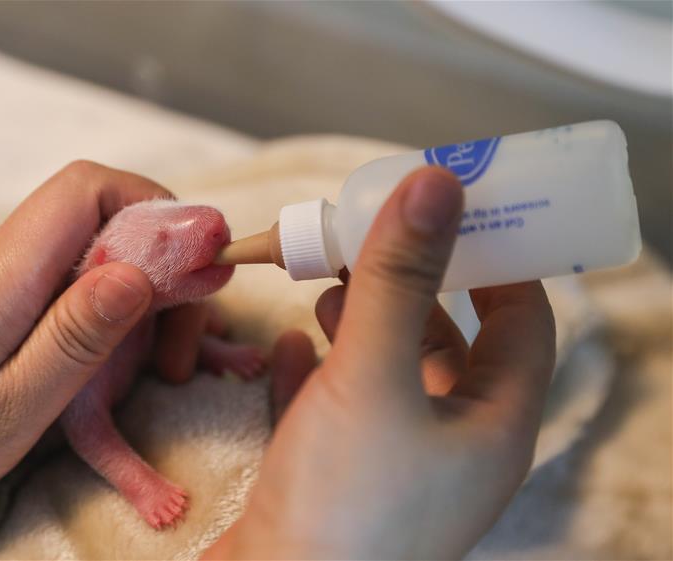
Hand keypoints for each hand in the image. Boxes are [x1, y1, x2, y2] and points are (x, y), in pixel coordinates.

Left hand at [0, 161, 168, 525]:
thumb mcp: (4, 410)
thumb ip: (72, 339)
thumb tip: (138, 273)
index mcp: (0, 276)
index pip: (87, 188)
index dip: (156, 207)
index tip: (201, 262)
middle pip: (101, 218)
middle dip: (161, 270)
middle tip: (178, 353)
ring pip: (88, 251)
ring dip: (137, 299)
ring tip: (151, 371)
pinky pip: (62, 278)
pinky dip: (105, 310)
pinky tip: (113, 361)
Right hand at [206, 167, 555, 558]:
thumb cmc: (345, 498)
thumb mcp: (375, 375)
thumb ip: (401, 279)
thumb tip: (439, 182)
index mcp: (494, 424)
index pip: (522, 320)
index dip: (496, 258)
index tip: (457, 210)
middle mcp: (453, 444)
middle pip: (446, 340)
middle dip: (409, 284)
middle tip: (370, 234)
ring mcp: (396, 464)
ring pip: (388, 372)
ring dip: (362, 322)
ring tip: (326, 282)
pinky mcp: (341, 478)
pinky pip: (338, 407)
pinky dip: (319, 369)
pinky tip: (290, 342)